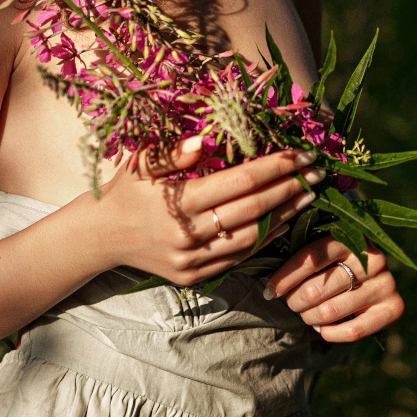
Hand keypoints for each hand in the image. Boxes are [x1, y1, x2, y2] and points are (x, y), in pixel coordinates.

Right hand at [83, 142, 319, 286]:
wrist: (99, 238)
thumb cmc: (124, 190)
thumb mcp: (140, 162)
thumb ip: (170, 151)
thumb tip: (203, 139)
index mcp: (176, 202)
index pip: (239, 182)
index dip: (274, 167)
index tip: (301, 154)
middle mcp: (187, 235)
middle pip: (252, 210)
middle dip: (290, 189)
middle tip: (317, 172)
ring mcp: (192, 260)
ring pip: (251, 238)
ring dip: (284, 216)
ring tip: (307, 196)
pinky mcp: (194, 276)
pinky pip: (239, 257)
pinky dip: (264, 239)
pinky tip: (282, 221)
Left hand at [263, 237, 403, 342]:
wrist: (367, 278)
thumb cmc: (331, 263)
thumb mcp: (316, 249)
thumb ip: (295, 249)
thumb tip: (255, 257)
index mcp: (351, 236)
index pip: (311, 257)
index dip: (286, 277)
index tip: (270, 292)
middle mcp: (373, 257)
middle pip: (316, 289)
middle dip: (295, 302)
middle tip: (293, 303)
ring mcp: (387, 283)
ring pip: (330, 312)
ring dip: (309, 318)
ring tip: (307, 314)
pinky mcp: (395, 307)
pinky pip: (353, 331)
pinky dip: (330, 334)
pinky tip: (323, 329)